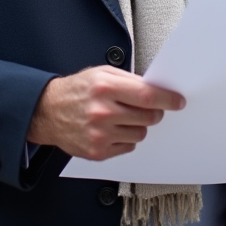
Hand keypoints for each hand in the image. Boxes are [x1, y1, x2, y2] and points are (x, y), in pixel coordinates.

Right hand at [27, 66, 185, 160]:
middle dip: (154, 112)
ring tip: (122, 117)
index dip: (167, 99)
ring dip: (138, 126)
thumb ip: (129, 80)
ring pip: (140, 134)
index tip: (177, 101)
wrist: (47, 112)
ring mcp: (99, 134)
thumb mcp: (101, 73)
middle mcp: (102, 112)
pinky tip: (112, 129)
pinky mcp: (97, 152)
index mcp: (105, 87)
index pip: (147, 96)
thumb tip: (156, 89)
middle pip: (148, 117)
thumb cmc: (76, 91)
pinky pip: (128, 147)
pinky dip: (126, 138)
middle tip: (148, 108)